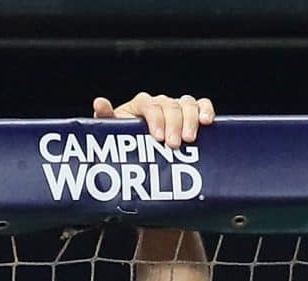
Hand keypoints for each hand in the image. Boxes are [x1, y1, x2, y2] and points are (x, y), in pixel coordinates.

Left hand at [92, 93, 214, 149]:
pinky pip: (202, 104)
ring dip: (191, 120)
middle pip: (170, 105)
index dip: (155, 119)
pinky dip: (206, 110)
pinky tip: (207, 121)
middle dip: (174, 124)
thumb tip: (99, 102)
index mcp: (142, 105)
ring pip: (187, 104)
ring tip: (190, 139)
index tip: (157, 138)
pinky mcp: (191, 113)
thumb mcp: (114, 132)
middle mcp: (161, 103)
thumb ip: (106, 117)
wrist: (141, 151)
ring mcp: (177, 107)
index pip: (150, 105)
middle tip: (174, 145)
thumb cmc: (127, 141)